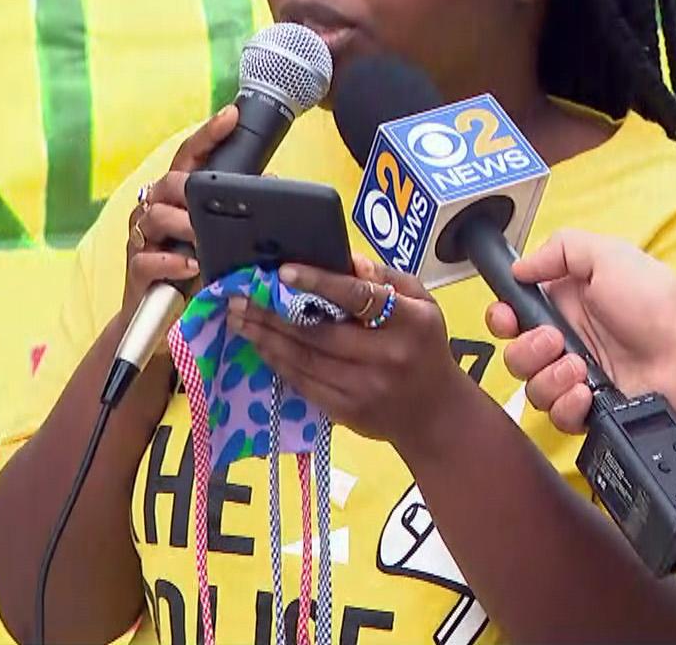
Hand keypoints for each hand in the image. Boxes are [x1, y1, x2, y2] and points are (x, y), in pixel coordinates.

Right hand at [122, 105, 237, 312]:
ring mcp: (141, 237)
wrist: (159, 314)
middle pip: (170, 182)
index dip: (208, 135)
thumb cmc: (189, 268)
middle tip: (214, 200)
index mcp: (173, 195)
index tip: (230, 116)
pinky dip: (173, 262)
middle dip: (193, 189)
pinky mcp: (136, 268)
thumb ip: (234, 211)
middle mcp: (152, 207)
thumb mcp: (215, 237)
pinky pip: (150, 259)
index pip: (189, 156)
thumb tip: (272, 185)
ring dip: (186, 226)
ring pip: (158, 217)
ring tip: (206, 239)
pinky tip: (194, 266)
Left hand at [228, 256, 471, 449]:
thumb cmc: (425, 346)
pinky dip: (278, 363)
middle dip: (274, 315)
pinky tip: (261, 346)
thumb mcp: (421, 303)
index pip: (359, 297)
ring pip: (304, 360)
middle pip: (320, 333)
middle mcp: (387, 356)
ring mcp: (366, 388)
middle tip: (241, 298)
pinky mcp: (348, 412)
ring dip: (266, 339)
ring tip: (240, 319)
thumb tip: (346, 260)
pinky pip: (304, 384)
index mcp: (409, 322)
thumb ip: (386, 278)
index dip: (319, 283)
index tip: (284, 272)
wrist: (435, 414)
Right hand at [485, 230, 675, 432]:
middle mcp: (567, 340)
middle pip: (514, 355)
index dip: (501, 318)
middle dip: (527, 350)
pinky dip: (566, 406)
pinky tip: (587, 392)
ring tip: (583, 369)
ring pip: (531, 389)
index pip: (512, 314)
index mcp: (566, 302)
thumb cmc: (659, 302)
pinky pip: (557, 417)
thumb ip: (559, 249)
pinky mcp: (590, 408)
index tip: (508, 317)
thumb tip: (519, 266)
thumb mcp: (608, 254)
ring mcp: (577, 376)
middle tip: (557, 342)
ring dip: (549, 378)